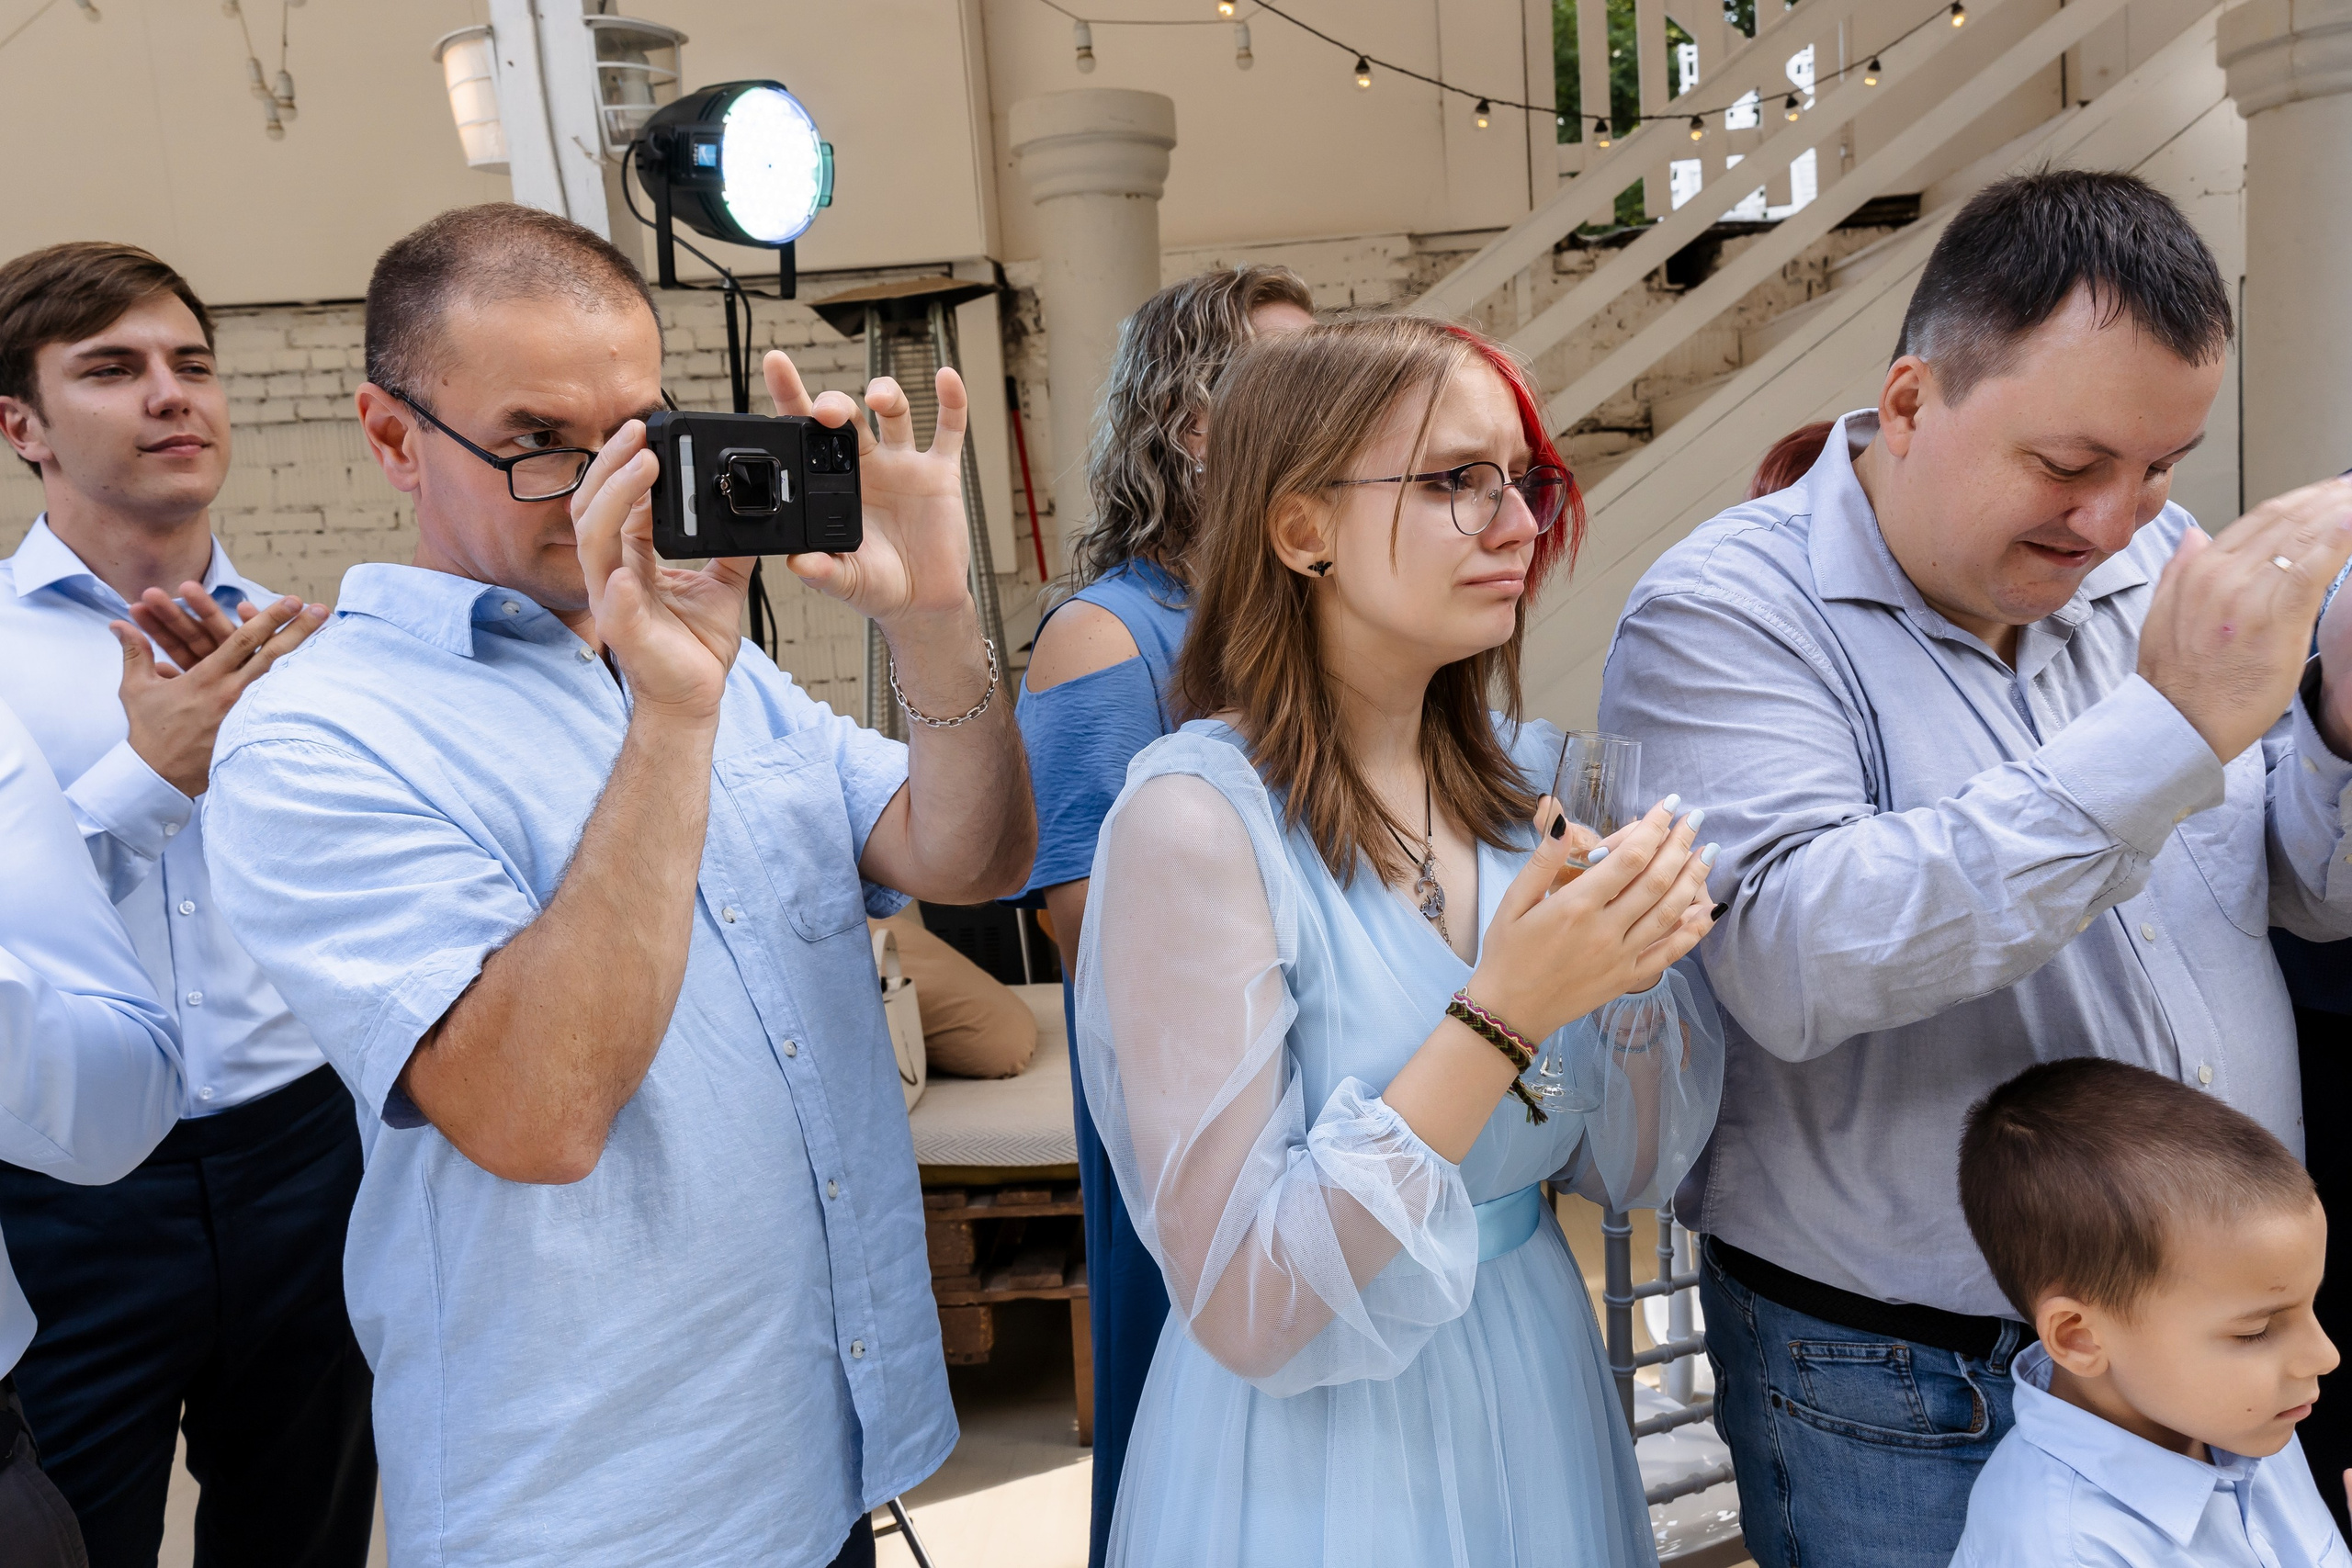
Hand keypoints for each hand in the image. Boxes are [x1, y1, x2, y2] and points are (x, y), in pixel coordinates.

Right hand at [109, 594, 326, 795]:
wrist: (160, 777)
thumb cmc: (149, 732)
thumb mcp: (137, 690)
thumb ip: (134, 653)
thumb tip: (118, 623)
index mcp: (207, 680)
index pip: (243, 641)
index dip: (269, 618)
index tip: (292, 601)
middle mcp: (233, 694)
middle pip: (274, 656)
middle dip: (300, 631)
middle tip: (322, 610)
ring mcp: (246, 714)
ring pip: (281, 678)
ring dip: (305, 655)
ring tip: (329, 638)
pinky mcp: (250, 731)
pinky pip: (278, 704)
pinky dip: (298, 688)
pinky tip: (320, 676)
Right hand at [570, 419, 753, 721]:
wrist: (694, 698)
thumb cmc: (696, 647)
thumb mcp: (724, 584)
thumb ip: (732, 548)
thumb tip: (753, 511)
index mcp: (632, 557)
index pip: (617, 500)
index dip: (626, 464)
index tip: (647, 430)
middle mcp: (612, 573)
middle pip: (593, 505)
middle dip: (612, 465)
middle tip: (639, 431)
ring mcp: (611, 601)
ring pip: (594, 538)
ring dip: (615, 499)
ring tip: (643, 468)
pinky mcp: (623, 631)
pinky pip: (612, 603)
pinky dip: (616, 584)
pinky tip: (623, 569)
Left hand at [761, 351, 974, 630]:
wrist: (922, 603)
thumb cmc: (877, 588)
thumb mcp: (844, 582)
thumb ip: (822, 571)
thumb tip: (798, 563)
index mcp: (831, 485)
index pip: (805, 433)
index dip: (790, 396)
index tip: (776, 364)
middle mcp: (865, 467)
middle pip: (846, 417)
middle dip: (836, 404)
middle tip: (831, 412)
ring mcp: (903, 466)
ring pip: (894, 413)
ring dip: (886, 393)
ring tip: (879, 399)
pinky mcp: (939, 473)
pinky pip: (948, 429)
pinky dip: (951, 401)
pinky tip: (946, 378)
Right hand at [1468, 796, 1716, 1042]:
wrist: (1510, 1011)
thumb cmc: (1507, 953)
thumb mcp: (1513, 901)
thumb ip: (1542, 860)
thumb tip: (1561, 819)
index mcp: (1576, 906)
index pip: (1628, 858)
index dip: (1654, 827)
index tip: (1669, 805)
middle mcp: (1604, 930)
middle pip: (1656, 879)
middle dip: (1680, 845)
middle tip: (1696, 819)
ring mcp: (1620, 956)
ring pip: (1669, 912)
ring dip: (1693, 879)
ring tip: (1709, 852)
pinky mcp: (1627, 978)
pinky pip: (1669, 952)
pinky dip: (1694, 931)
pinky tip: (1710, 909)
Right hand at [2138, 478, 2351, 762]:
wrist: (2176, 724)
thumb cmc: (2175, 680)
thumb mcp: (2160, 616)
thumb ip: (2179, 571)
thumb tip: (2193, 536)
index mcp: (2198, 571)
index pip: (2258, 519)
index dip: (2299, 500)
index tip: (2324, 492)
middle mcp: (2222, 576)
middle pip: (2285, 520)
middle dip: (2326, 498)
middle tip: (2350, 487)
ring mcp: (2249, 597)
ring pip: (2302, 538)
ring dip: (2339, 512)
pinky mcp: (2275, 622)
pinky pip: (2310, 571)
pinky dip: (2336, 543)